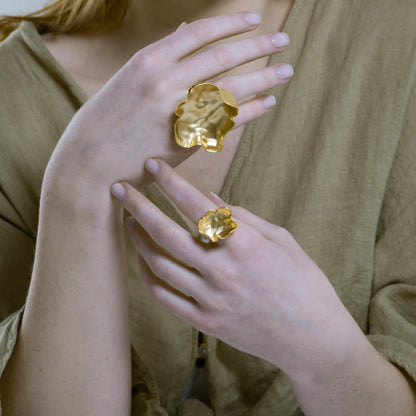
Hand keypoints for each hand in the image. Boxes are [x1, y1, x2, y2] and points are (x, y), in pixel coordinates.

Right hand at [46, 12, 292, 193]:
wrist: (90, 165)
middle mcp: (164, 81)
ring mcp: (176, 113)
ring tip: (287, 71)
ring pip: (231, 89)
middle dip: (258, 46)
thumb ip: (160, 57)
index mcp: (147, 61)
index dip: (231, 24)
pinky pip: (227, 122)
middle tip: (283, 40)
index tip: (255, 19)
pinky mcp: (185, 142)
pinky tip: (267, 103)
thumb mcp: (127, 80)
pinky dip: (250, 111)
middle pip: (222, 57)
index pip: (200, 33)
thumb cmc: (105, 122)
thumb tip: (185, 32)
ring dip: (263, 78)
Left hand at [112, 159, 366, 383]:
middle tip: (119, 188)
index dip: (170, 182)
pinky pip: (165, 297)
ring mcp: (211, 299)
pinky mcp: (205, 322)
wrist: (312, 337)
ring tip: (128, 221)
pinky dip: (149, 277)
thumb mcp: (281, 238)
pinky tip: (143, 261)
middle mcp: (222, 270)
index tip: (152, 165)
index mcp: (245, 244)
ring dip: (138, 240)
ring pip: (159, 264)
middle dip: (138, 206)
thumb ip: (242, 216)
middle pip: (166, 233)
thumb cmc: (303, 281)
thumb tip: (208, 196)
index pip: (195, 205)